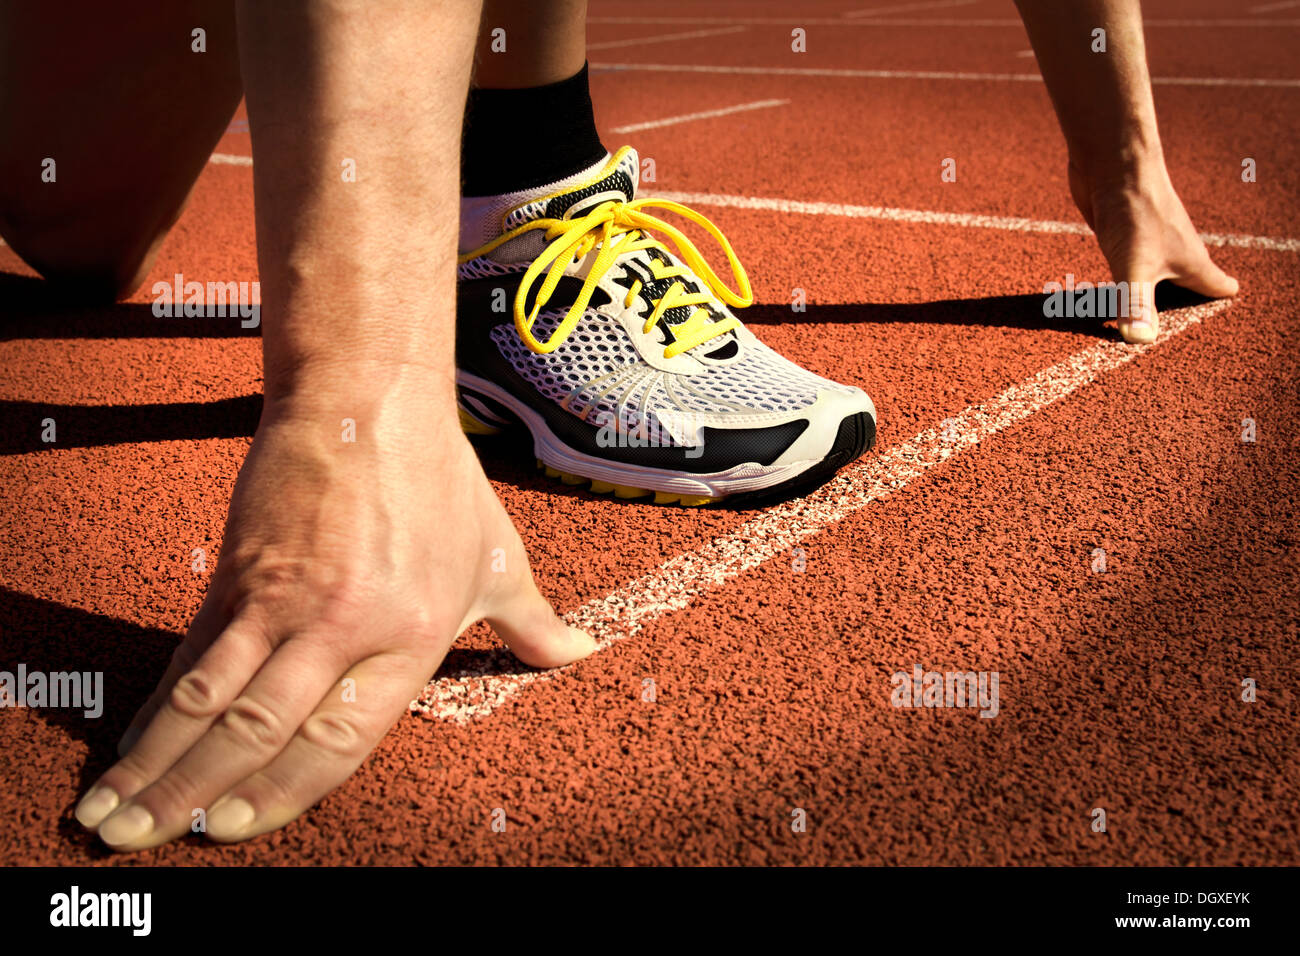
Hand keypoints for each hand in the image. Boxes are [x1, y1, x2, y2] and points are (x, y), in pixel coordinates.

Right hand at [73, 384, 595, 849]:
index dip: (285, 792)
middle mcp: (345, 626)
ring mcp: (284, 599)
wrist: (368, 397)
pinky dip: (158, 704)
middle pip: (263, 732)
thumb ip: (532, 622)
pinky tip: (132, 740)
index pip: (342, 740)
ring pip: (211, 701)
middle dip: (201, 796)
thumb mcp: (498, 556)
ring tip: (115, 816)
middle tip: (152, 841)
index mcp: (412, 637)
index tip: (237, 827)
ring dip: (159, 765)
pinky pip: (192, 652)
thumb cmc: (439, 481)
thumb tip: (578, 655)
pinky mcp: (239, 571)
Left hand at [1069, 160, 1238, 342]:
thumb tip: (1139, 340)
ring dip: (1156, 293)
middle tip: (1189, 330)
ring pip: (1160, 272)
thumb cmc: (1134, 210)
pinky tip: (1111, 287)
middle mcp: (1176, 251)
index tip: (1225, 324)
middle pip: (1192, 282)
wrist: (1112, 161)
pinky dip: (1127, 280)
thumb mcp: (1134, 266)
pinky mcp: (1124, 234)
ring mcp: (1151, 241)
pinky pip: (1130, 263)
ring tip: (1152, 314)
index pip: (1219, 286)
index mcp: (1191, 261)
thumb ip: (1136, 303)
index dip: (1222, 303)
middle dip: (1192, 303)